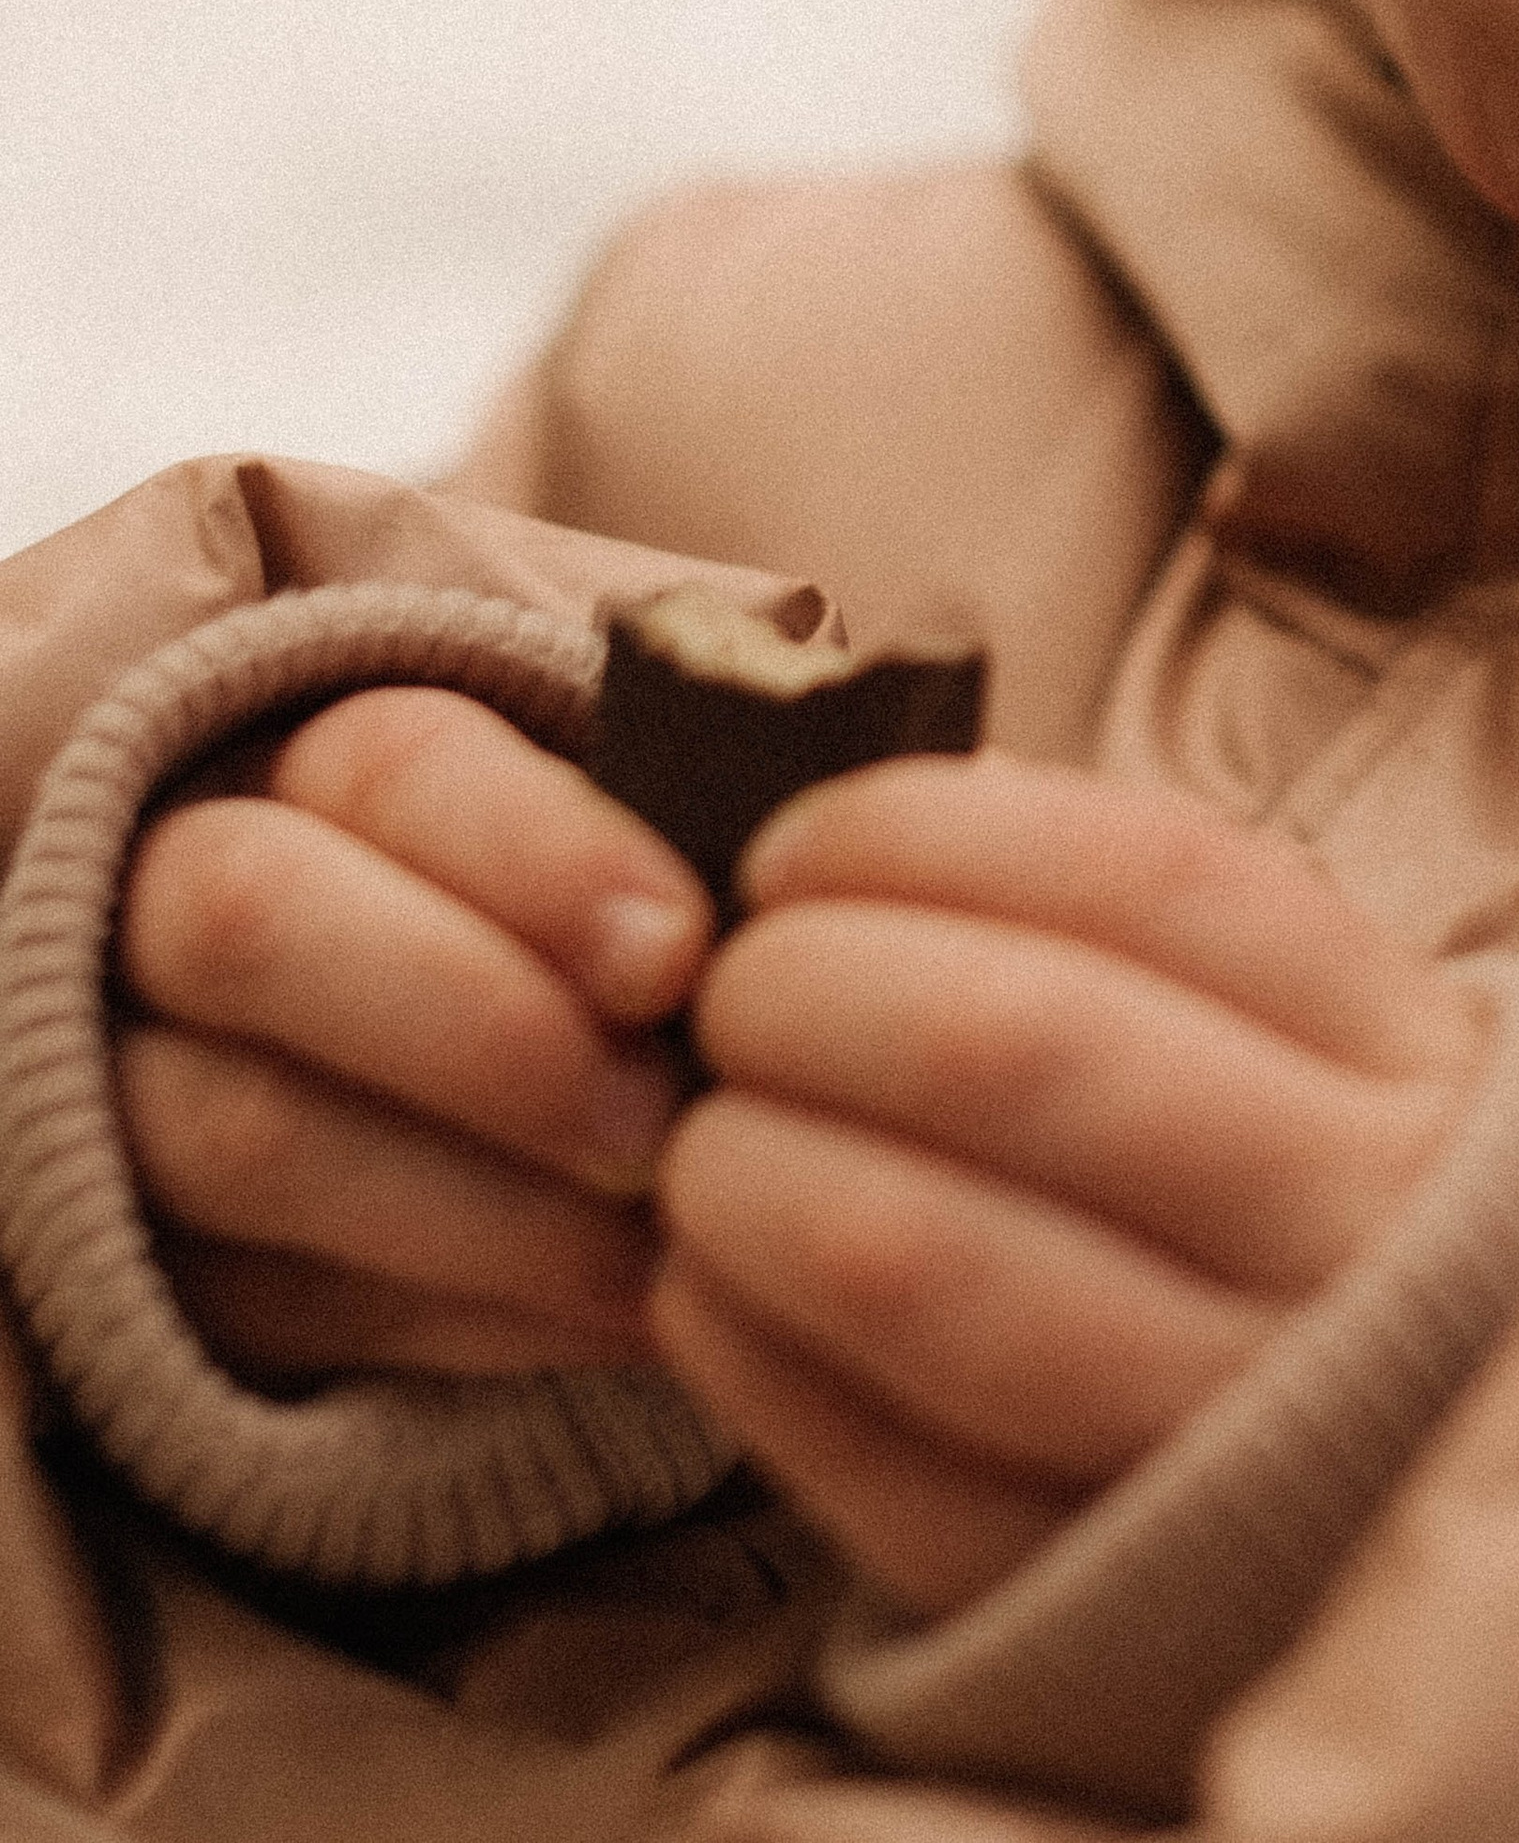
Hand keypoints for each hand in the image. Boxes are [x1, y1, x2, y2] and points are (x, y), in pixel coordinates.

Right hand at [115, 687, 712, 1385]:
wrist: (486, 1084)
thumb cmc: (604, 925)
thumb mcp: (633, 839)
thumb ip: (692, 819)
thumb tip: (820, 827)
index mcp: (318, 753)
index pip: (391, 761)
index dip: (536, 854)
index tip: (681, 954)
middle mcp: (188, 895)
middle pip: (257, 921)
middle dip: (475, 1026)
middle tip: (655, 1127)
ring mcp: (140, 1084)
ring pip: (249, 1130)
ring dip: (480, 1205)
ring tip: (660, 1249)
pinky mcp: (160, 1269)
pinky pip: (282, 1303)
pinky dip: (470, 1321)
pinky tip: (620, 1322)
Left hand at [649, 755, 1484, 1617]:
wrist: (1461, 1504)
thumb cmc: (1329, 1213)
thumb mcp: (1323, 1043)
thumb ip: (1128, 925)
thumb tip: (864, 833)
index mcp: (1414, 1065)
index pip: (1147, 877)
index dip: (926, 834)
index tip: (798, 848)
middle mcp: (1354, 1240)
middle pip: (1007, 1046)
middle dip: (803, 988)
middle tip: (727, 994)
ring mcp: (1239, 1436)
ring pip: (918, 1261)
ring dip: (749, 1170)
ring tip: (706, 1142)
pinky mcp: (1113, 1606)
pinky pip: (876, 1470)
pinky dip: (746, 1352)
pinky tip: (712, 1288)